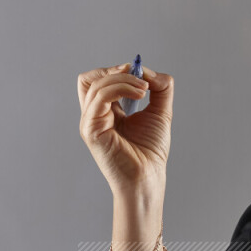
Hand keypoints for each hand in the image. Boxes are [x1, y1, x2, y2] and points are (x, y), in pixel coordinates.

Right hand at [77, 62, 172, 195]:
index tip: (140, 73)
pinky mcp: (90, 130)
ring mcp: (90, 123)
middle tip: (140, 78)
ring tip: (145, 89)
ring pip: (96, 84)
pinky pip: (99, 97)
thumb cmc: (151, 152)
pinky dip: (120, 88)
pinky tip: (140, 94)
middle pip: (90, 78)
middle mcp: (94, 116)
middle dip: (116, 72)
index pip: (100, 80)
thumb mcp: (160, 113)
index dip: (117, 71)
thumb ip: (160, 89)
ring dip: (123, 79)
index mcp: (106, 112)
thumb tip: (151, 71)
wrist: (148, 178)